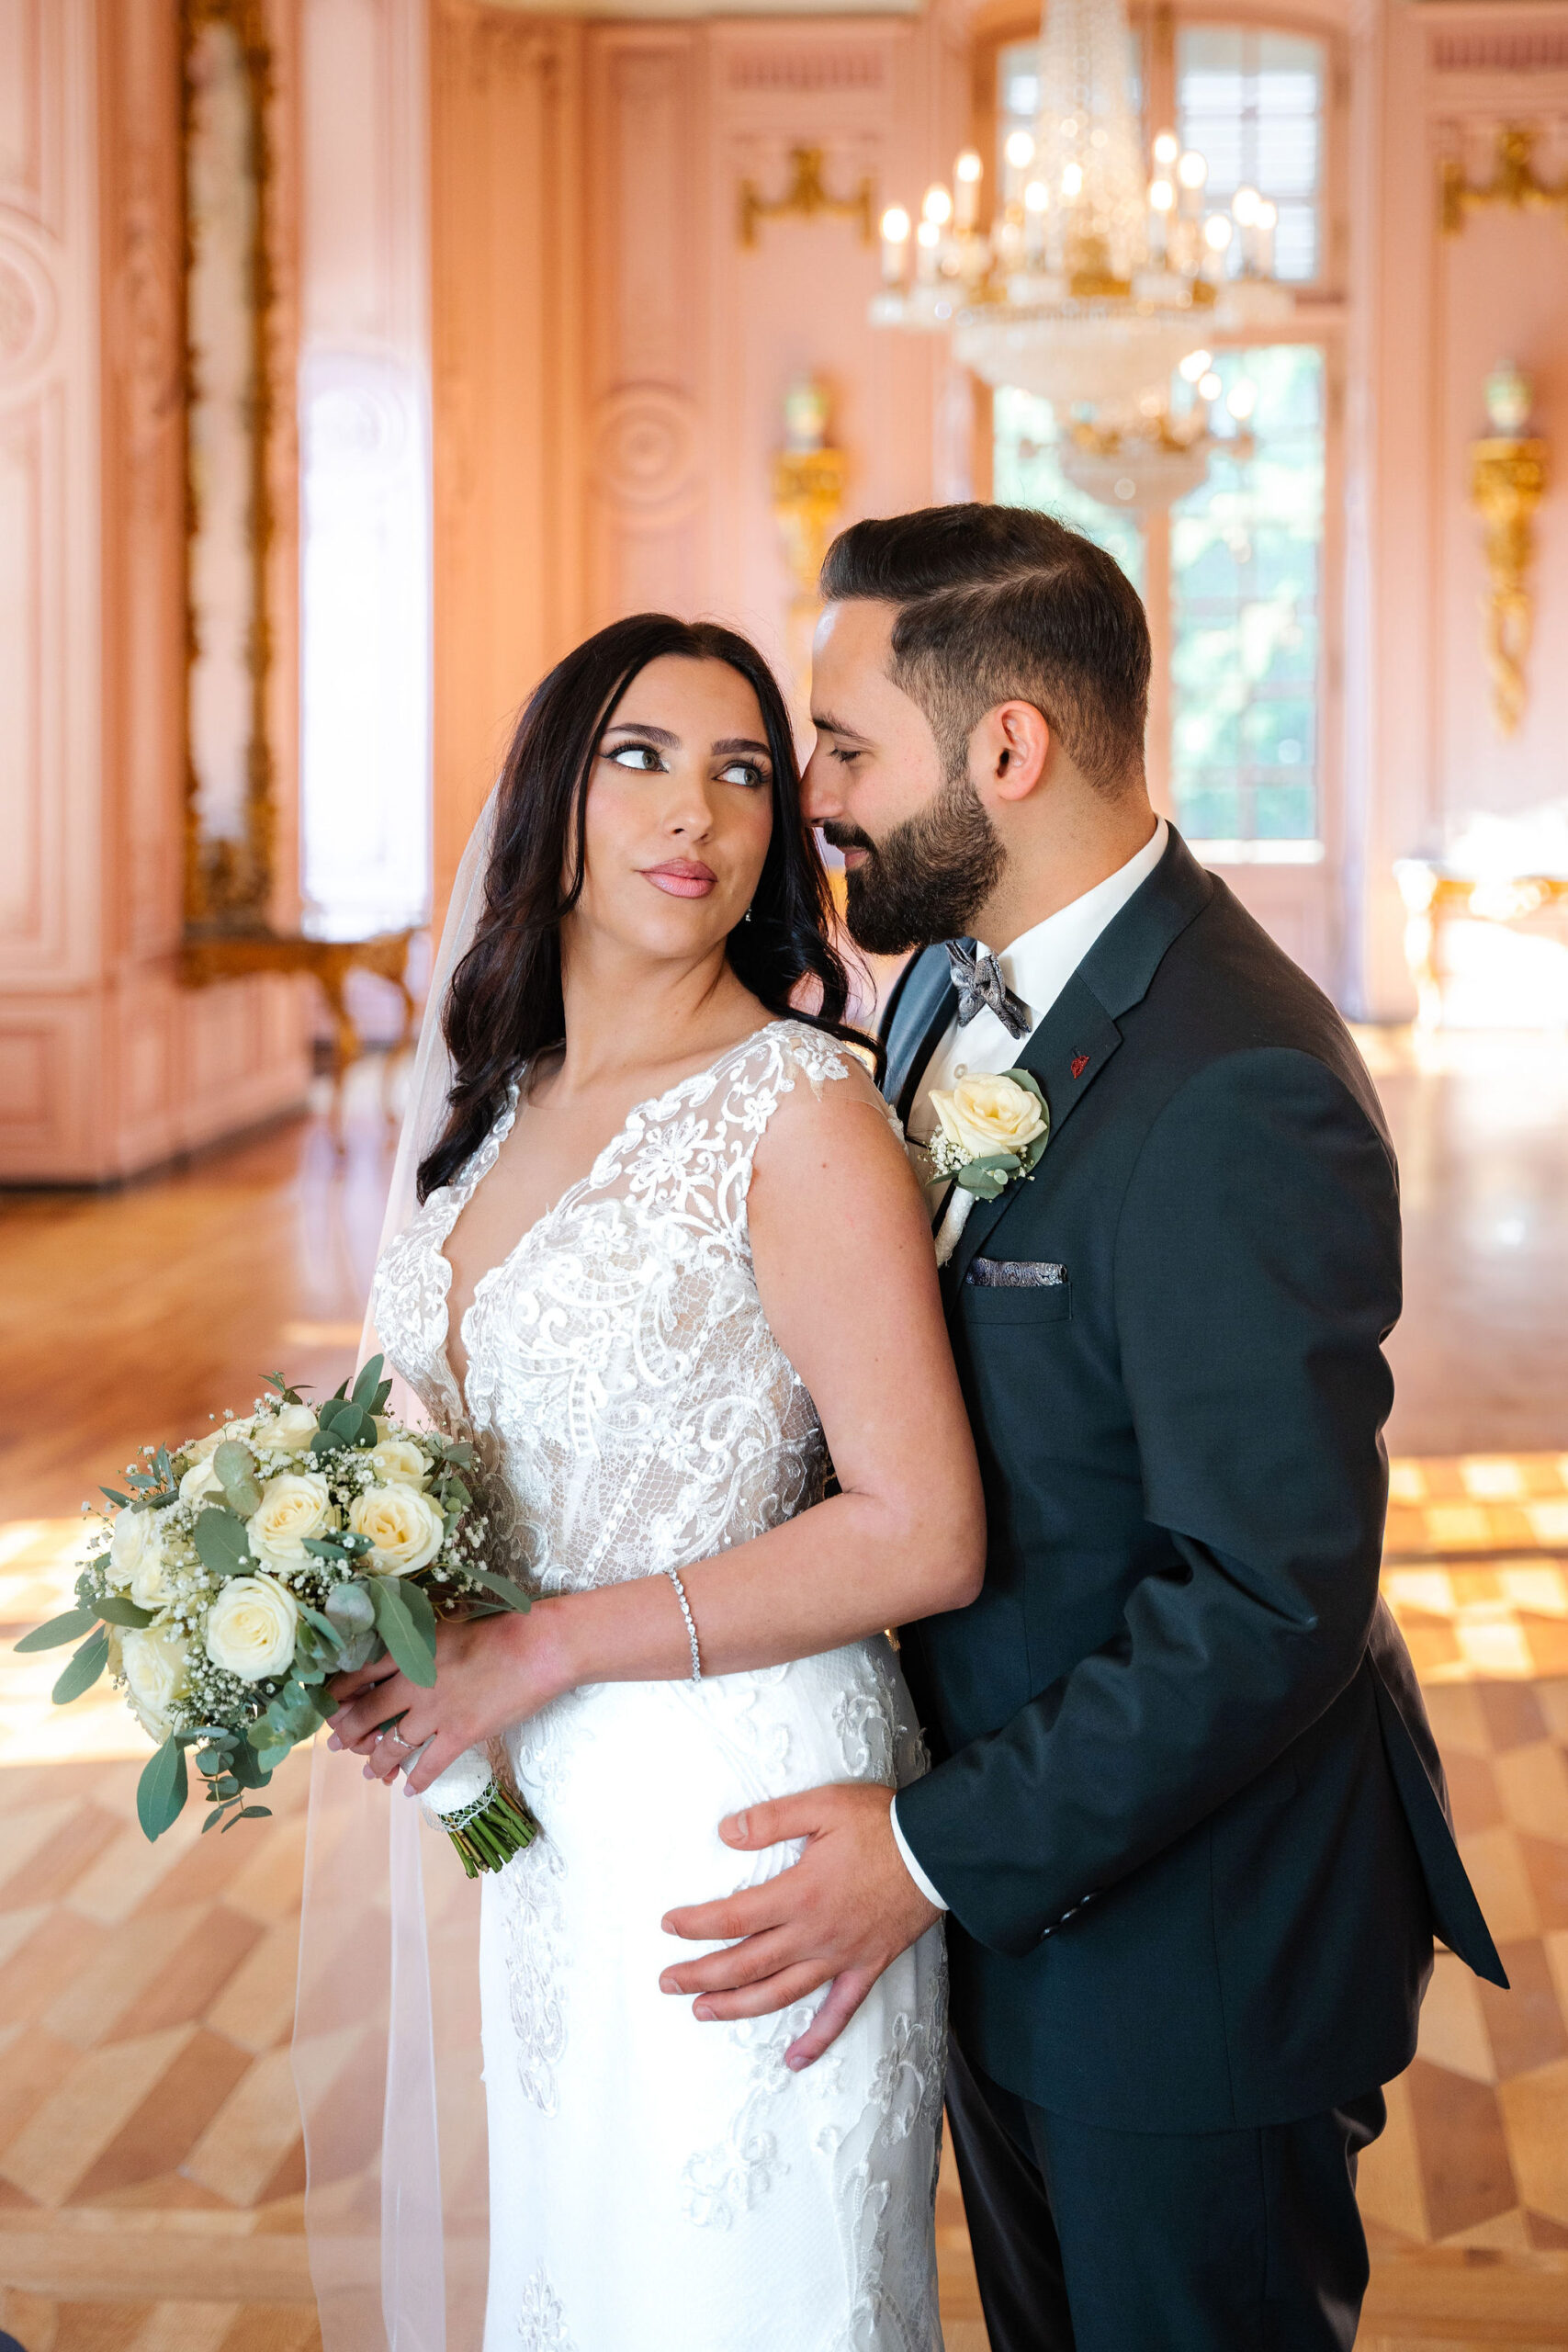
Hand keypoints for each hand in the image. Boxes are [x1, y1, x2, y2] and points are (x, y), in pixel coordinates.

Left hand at [325, 1602, 573, 1796]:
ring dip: (377, 1761)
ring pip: (393, 1744)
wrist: (538, 1647)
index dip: (339, 1692)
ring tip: (369, 1771)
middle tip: (337, 1743)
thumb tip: (402, 1655)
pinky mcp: (460, 1733)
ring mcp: (436, 1710)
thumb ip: (421, 1641)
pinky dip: (416, 1781)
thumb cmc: (500, 1629)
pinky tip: (408, 1791)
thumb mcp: (449, 1625)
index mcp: (410, 1649)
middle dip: (348, 1731)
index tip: (330, 1704)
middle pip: (367, 1712)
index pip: (359, 1672)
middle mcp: (415, 1681)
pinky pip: (428, 1764)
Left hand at [658, 1781, 939, 2069]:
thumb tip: (725, 1833)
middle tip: (667, 1982)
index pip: (733, 1918)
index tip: (669, 1927)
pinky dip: (816, 2041)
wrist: (938, 1850)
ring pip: (780, 1993)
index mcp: (800, 1894)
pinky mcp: (867, 1967)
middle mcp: (814, 1934)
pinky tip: (794, 2060)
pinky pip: (839, 2013)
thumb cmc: (881, 1823)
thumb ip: (771, 1820)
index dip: (696, 1926)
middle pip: (746, 1964)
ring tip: (703, 2012)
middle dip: (701, 1975)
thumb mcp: (822, 1806)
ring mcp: (841, 1957)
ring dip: (737, 2007)